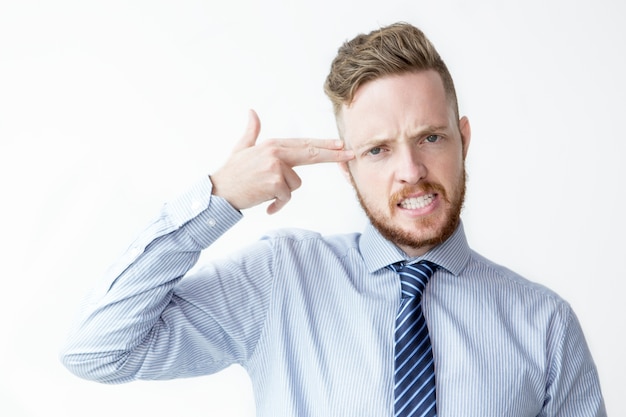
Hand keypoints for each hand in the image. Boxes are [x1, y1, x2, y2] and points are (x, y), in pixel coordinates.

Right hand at [211, 110, 354, 213]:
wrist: (218, 193)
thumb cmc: (231, 173)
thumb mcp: (242, 149)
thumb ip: (251, 131)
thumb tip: (252, 112)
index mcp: (272, 144)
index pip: (304, 144)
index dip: (325, 145)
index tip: (341, 144)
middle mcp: (276, 152)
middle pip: (312, 154)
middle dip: (334, 155)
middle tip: (351, 154)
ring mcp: (276, 167)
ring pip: (295, 184)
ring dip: (283, 193)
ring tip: (264, 191)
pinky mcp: (275, 182)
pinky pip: (286, 197)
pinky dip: (277, 205)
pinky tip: (265, 204)